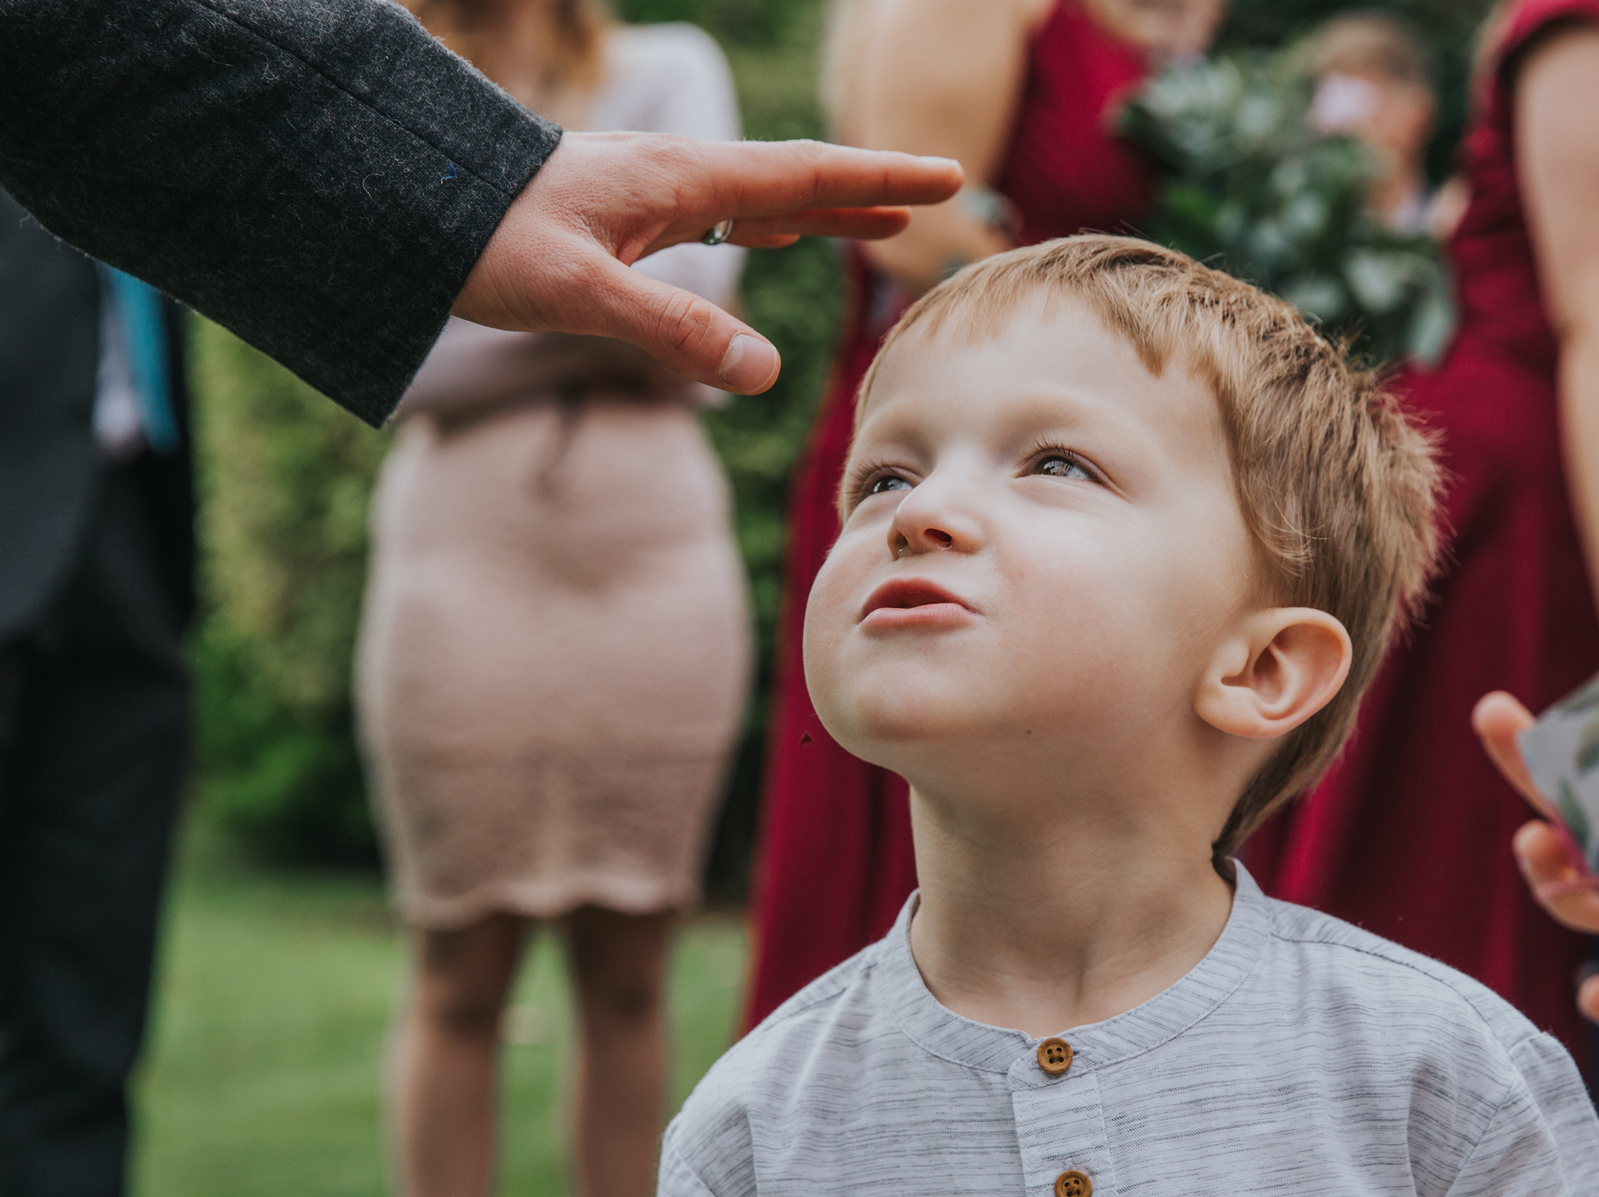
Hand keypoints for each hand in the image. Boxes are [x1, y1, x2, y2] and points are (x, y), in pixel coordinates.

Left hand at [453, 134, 962, 393]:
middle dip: (866, 187)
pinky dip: (763, 222)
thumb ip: (672, 332)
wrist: (403, 201)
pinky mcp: (619, 212)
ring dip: (819, 206)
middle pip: (793, 178)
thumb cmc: (483, 238)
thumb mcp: (579, 294)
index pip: (802, 175)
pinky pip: (714, 211)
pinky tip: (767, 237)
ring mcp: (647, 190)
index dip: (878, 177)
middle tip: (934, 194)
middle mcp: (672, 175)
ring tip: (873, 220)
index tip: (946, 175)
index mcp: (678, 179)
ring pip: (756, 194)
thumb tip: (764, 372)